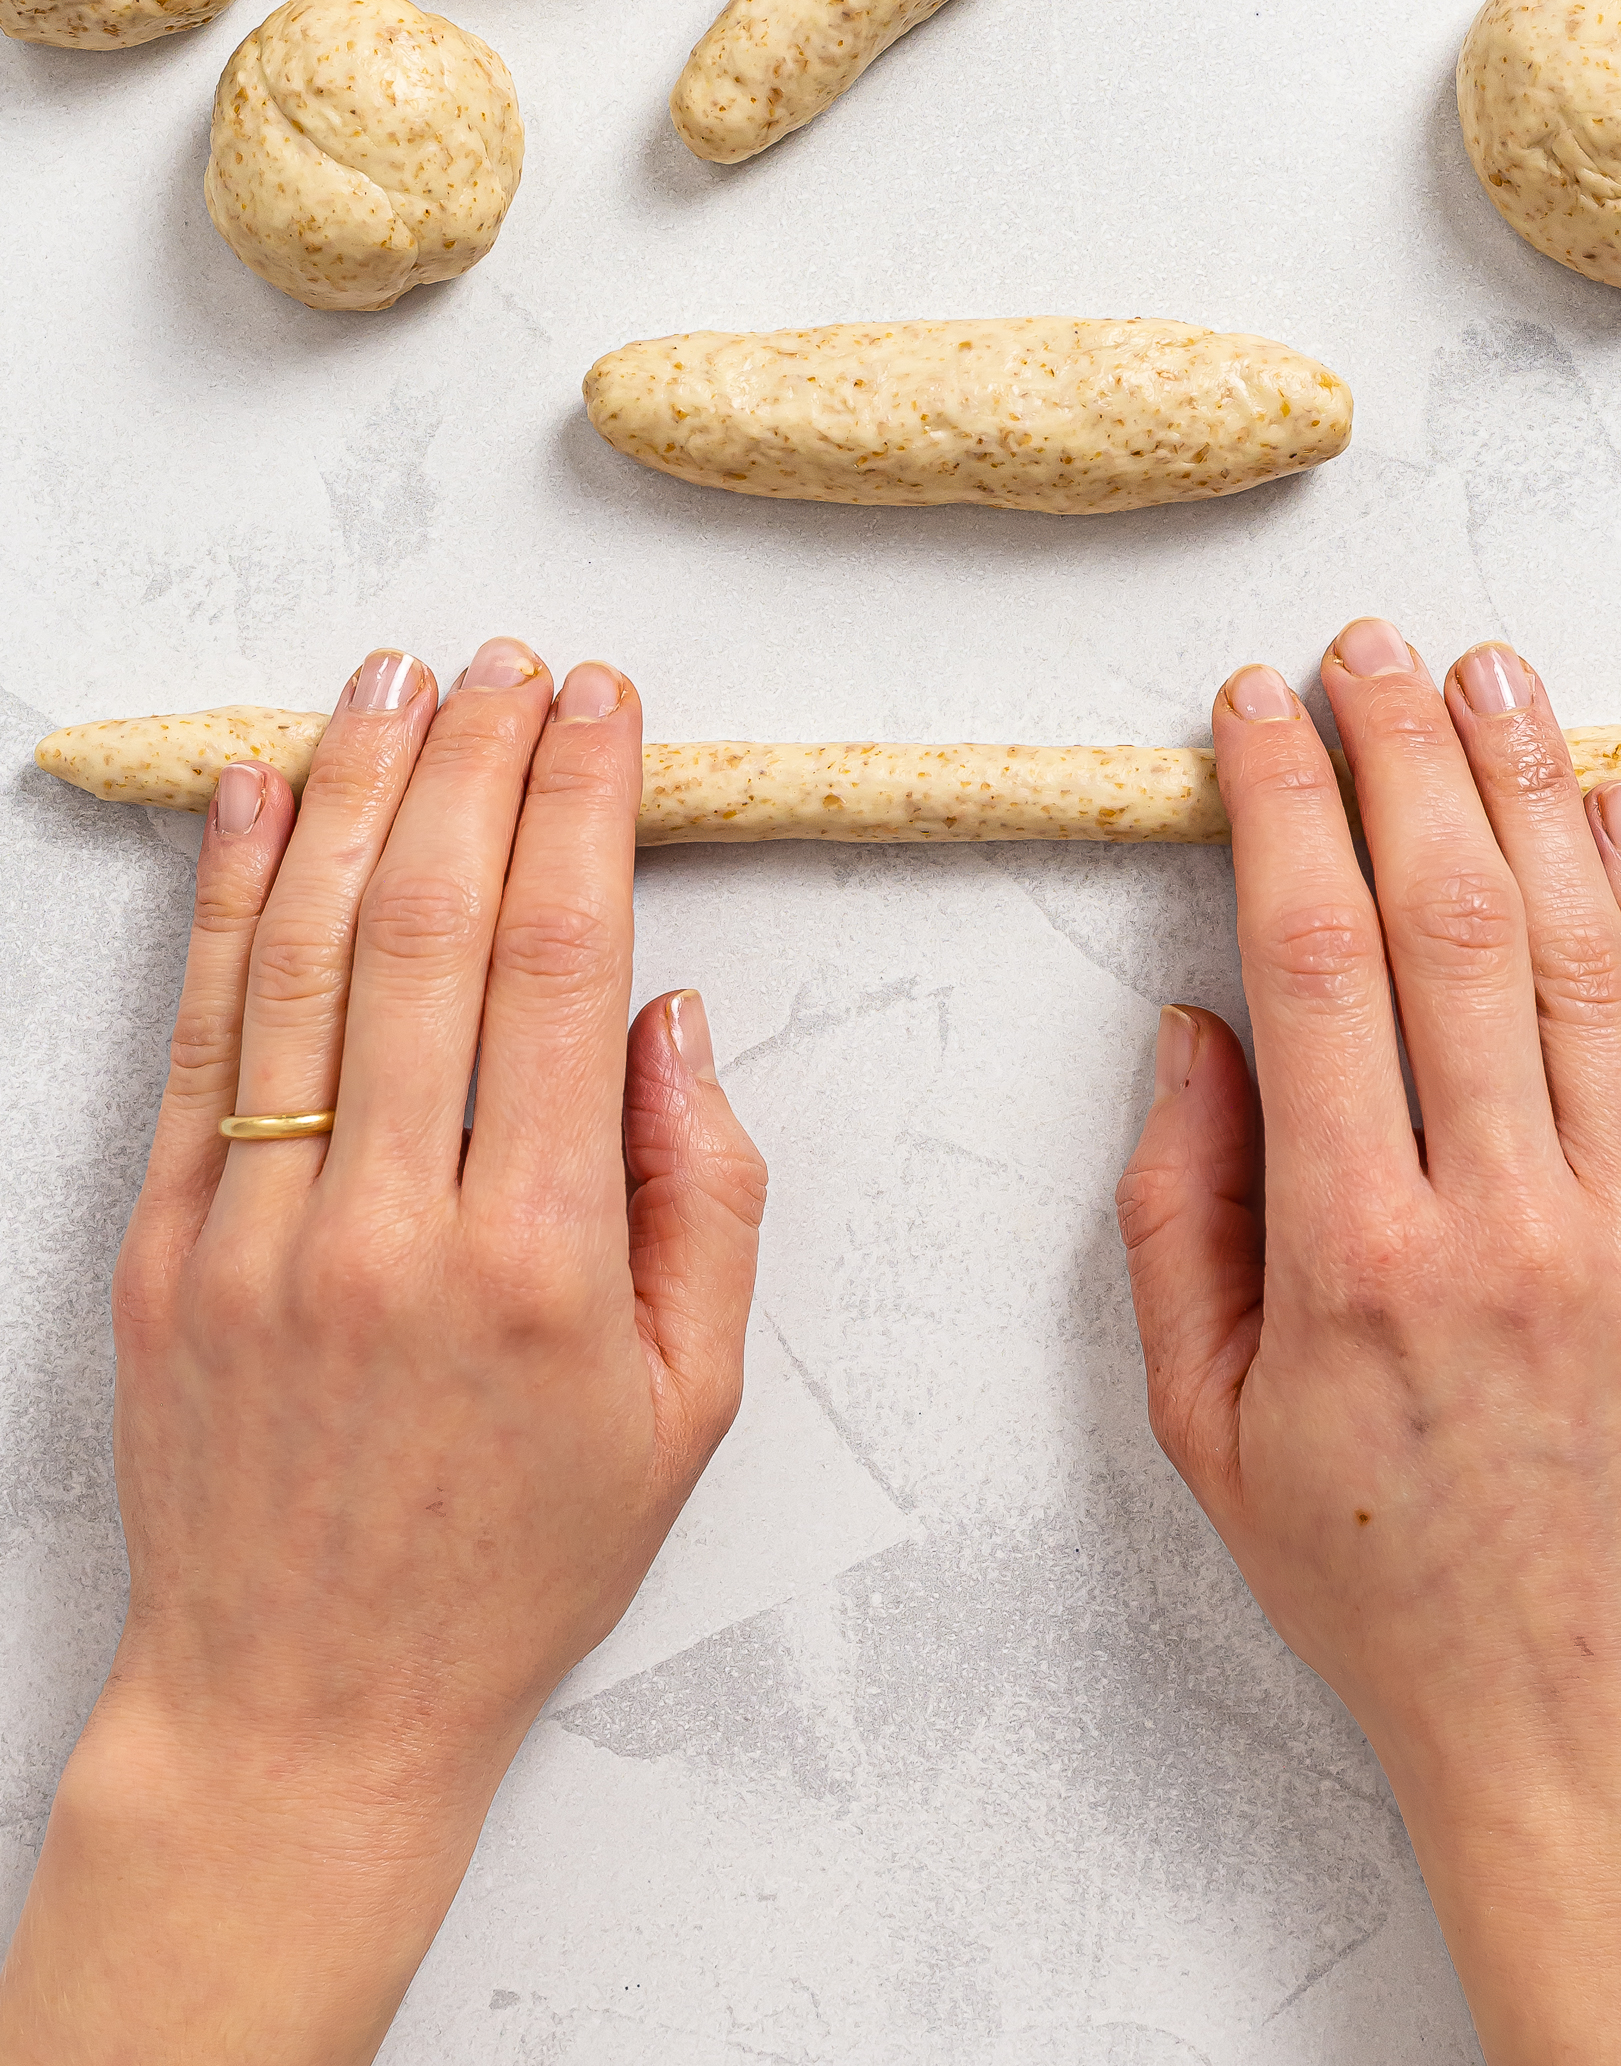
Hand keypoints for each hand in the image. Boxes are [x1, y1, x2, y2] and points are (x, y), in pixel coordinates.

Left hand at [0, 641, 766, 2064]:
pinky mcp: (163, 1246)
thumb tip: (672, 1020)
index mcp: (541, 1258)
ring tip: (390, 678)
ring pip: (302, 952)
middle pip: (430, 923)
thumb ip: (709, 1201)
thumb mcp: (690, 1407)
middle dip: (476, 761)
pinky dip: (224, 898)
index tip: (599, 708)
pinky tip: (256, 795)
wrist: (308, 1704)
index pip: (561, 964)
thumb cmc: (516, 1561)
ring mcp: (257, 1230)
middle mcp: (391, 1224)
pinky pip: (199, 1036)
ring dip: (351, 790)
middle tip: (508, 664)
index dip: (582, 808)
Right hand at [1117, 623, 1620, 2062]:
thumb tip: (1194, 1033)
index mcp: (1357, 1259)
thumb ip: (1176, 1217)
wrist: (1599, 1725)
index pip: (1314, 960)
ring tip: (1490, 676)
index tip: (1258, 713)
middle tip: (1369, 648)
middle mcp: (1508, 1218)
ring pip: (1583, 950)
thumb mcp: (1207, 1427)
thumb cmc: (1386, 1585)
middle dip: (1403, 754)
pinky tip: (1613, 812)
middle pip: (1453, 918)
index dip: (1284, 806)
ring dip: (1530, 791)